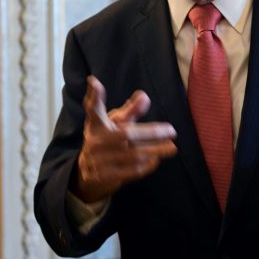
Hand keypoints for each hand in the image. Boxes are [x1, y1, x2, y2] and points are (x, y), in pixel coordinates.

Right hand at [74, 76, 177, 202]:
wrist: (88, 174)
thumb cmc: (106, 141)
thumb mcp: (115, 123)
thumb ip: (130, 111)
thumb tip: (145, 97)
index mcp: (96, 124)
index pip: (93, 108)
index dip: (94, 96)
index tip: (94, 82)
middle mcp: (96, 140)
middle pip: (125, 134)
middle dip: (150, 132)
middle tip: (171, 130)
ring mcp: (99, 159)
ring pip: (132, 154)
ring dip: (154, 150)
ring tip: (171, 147)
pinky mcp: (105, 176)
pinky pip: (130, 171)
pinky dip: (145, 166)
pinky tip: (157, 160)